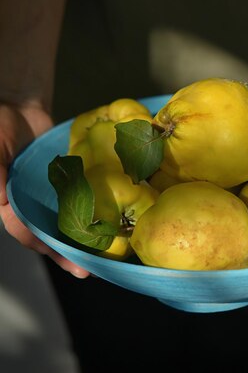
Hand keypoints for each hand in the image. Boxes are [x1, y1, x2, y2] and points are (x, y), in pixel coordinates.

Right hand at [0, 102, 88, 277]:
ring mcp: (49, 192)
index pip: (26, 231)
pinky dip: (91, 205)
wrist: (19, 104)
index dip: (46, 248)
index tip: (70, 262)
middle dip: (69, 251)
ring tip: (105, 252)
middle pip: (49, 233)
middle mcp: (29, 202)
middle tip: (92, 269)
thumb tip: (1, 201)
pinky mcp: (66, 179)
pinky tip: (112, 215)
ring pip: (66, 218)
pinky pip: (78, 195)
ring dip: (83, 234)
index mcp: (8, 202)